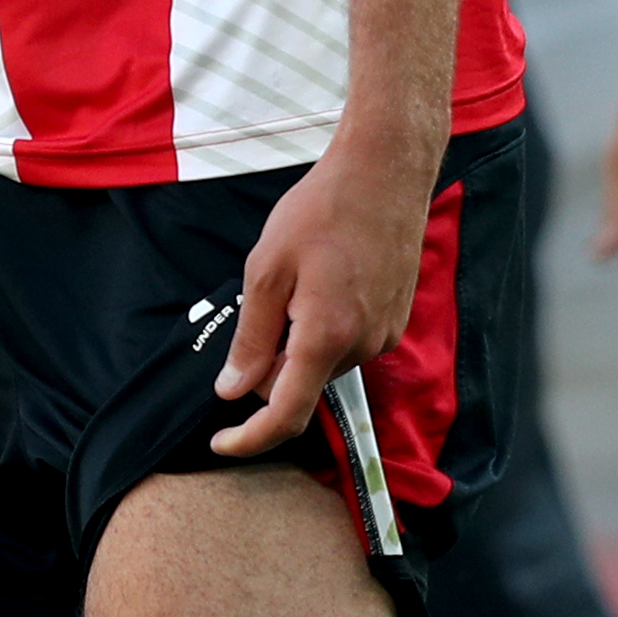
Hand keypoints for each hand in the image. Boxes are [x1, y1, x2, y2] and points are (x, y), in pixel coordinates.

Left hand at [213, 130, 434, 457]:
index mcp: (325, 336)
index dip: (251, 436)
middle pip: (300, 383)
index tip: (223, 443)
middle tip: (265, 301)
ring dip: (299, 339)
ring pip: (322, 363)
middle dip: (271, 361)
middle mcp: (362, 346)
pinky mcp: (394, 322)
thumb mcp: (267, 268)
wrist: (385, 174)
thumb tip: (232, 391)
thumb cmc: (322, 210)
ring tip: (301, 279)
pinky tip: (325, 279)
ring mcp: (384, 336)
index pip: (286, 412)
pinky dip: (324, 328)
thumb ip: (251, 337)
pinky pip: (346, 345)